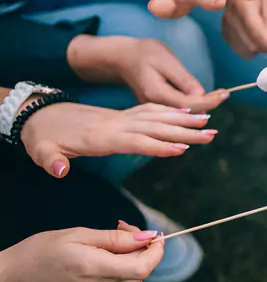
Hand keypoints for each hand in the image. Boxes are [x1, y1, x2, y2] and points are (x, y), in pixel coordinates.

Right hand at [0, 224, 162, 281]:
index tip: (156, 236)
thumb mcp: (80, 234)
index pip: (142, 267)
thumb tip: (147, 238)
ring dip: (134, 261)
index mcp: (92, 269)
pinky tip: (108, 262)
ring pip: (137, 281)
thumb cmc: (44, 250)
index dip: (156, 251)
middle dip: (142, 249)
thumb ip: (117, 238)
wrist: (18, 279)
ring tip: (111, 246)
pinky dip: (126, 274)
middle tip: (124, 230)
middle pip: (141, 272)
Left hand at [20, 102, 215, 177]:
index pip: (136, 141)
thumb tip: (60, 171)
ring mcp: (121, 117)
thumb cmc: (43, 136)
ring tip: (208, 122)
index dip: (158, 146)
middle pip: (156, 127)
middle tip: (212, 134)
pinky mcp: (122, 115)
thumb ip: (52, 160)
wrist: (39, 114)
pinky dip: (170, 111)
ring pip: (157, 116)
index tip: (183, 149)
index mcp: (101, 136)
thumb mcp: (41, 150)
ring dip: (184, 118)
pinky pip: (150, 110)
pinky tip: (186, 112)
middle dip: (185, 131)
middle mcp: (117, 123)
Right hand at [67, 35, 226, 111]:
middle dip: (209, 104)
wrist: (121, 57)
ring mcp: (154, 109)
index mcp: (157, 94)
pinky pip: (178, 110)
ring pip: (184, 113)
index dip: (210, 100)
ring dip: (203, 105)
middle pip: (189, 112)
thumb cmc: (143, 53)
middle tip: (225, 93)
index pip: (191, 104)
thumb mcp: (165, 60)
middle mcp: (154, 106)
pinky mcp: (155, 108)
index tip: (225, 93)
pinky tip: (203, 96)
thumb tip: (201, 94)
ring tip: (219, 94)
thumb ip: (183, 79)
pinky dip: (192, 104)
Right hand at [221, 0, 266, 57]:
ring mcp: (226, 25)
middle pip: (252, 45)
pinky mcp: (226, 32)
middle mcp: (230, 16)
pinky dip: (255, 47)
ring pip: (247, 50)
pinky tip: (262, 36)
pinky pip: (243, 50)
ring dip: (263, 47)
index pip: (258, 35)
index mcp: (241, 4)